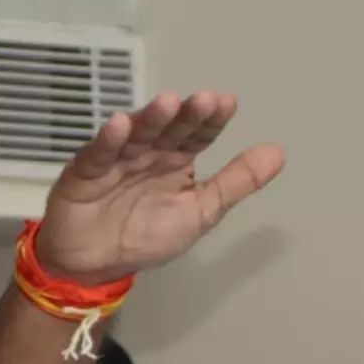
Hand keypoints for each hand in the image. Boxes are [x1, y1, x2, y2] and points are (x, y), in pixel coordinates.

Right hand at [37, 91, 284, 283]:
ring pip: (137, 135)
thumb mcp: (202, 211)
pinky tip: (120, 125)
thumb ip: (236, 182)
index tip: (227, 103)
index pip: (198, 135)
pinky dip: (108, 140)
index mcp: (177, 162)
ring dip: (152, 119)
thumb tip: (278, 153)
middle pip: (169, 129)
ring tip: (168, 103)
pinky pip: (98, 154)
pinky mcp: (86, 172)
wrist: (97, 263)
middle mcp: (149, 154)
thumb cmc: (148, 235)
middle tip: (203, 100)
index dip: (211, 120)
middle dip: (186, 115)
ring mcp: (118, 160)